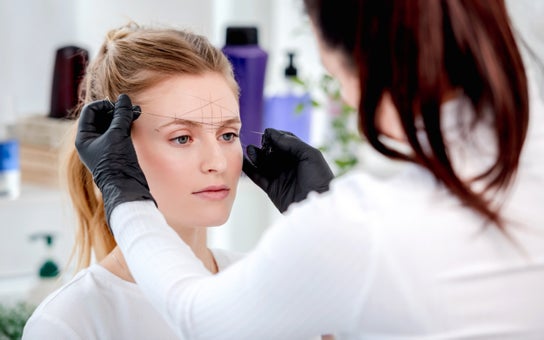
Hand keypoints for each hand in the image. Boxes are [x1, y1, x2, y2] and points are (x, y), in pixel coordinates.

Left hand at [75, 94, 153, 226]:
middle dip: (116, 110)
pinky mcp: (115, 150)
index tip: (119, 106)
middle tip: (131, 107)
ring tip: (137, 111)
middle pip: (101, 116)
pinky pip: (118, 131)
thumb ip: (121, 115)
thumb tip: (124, 98)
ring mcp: (103, 146)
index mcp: (83, 138)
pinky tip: (136, 119)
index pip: (91, 111)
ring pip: (111, 123)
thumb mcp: (118, 135)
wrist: (127, 186)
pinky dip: (126, 124)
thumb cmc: (117, 163)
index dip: (105, 104)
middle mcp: (91, 141)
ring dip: (123, 116)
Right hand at [243, 128, 333, 212]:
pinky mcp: (272, 189)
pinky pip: (258, 177)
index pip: (285, 141)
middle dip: (264, 146)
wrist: (317, 206)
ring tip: (250, 150)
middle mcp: (289, 165)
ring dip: (255, 156)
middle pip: (272, 151)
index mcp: (300, 155)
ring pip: (263, 163)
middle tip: (257, 143)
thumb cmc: (319, 179)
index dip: (275, 136)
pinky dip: (250, 170)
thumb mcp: (310, 155)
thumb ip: (292, 143)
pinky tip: (244, 162)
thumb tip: (272, 134)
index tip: (266, 133)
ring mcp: (280, 177)